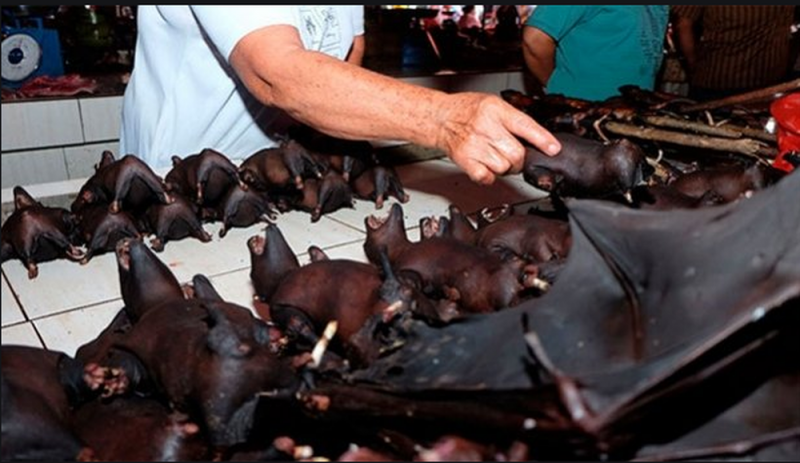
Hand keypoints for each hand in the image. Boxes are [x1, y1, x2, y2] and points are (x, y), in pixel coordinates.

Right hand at [435, 92, 560, 184]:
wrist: (440, 118)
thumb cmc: (467, 110)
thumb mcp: (493, 104)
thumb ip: (513, 119)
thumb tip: (538, 138)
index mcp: (495, 110)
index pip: (525, 126)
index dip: (542, 139)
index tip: (553, 149)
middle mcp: (485, 127)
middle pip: (516, 154)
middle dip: (519, 159)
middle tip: (513, 155)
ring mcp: (475, 145)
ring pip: (503, 167)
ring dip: (504, 167)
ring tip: (495, 157)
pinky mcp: (465, 160)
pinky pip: (487, 177)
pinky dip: (490, 176)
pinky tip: (486, 165)